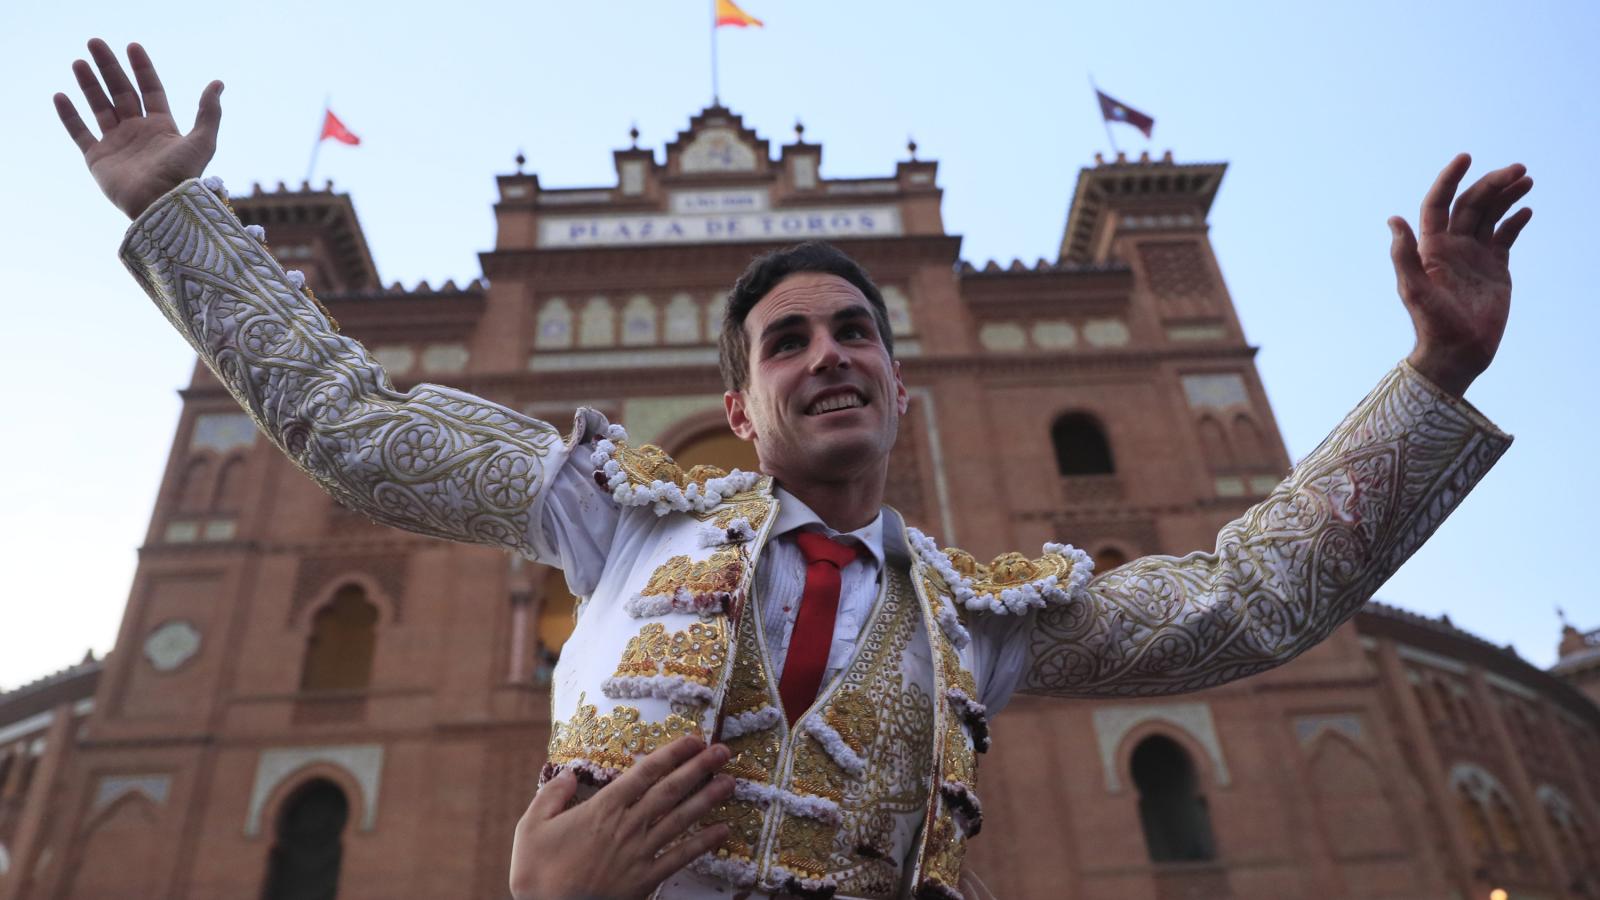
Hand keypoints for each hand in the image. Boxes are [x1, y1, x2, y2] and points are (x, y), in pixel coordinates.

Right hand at [54, 39, 222, 219]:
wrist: (161, 205)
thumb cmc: (184, 175)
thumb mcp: (203, 140)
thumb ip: (209, 112)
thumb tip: (218, 83)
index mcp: (162, 127)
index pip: (150, 89)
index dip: (142, 68)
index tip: (132, 46)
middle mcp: (138, 132)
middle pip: (121, 93)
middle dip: (109, 68)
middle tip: (95, 43)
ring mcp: (117, 144)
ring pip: (100, 107)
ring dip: (89, 84)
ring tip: (79, 62)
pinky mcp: (98, 159)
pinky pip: (80, 132)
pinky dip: (69, 115)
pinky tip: (61, 95)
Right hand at [509, 737, 733, 899]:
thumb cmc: (536, 873)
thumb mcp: (531, 826)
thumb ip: (551, 795)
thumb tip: (567, 772)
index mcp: (602, 809)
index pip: (645, 773)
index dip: (672, 754)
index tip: (693, 739)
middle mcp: (627, 826)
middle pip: (670, 790)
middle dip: (699, 768)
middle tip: (724, 751)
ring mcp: (639, 853)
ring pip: (680, 820)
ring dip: (707, 799)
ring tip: (731, 782)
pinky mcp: (645, 880)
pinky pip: (680, 858)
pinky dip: (703, 844)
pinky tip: (723, 831)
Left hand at [1389, 153, 1531, 396]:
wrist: (1458, 352)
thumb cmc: (1433, 324)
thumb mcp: (1414, 290)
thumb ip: (1404, 255)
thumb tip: (1393, 220)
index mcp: (1431, 247)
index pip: (1439, 203)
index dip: (1449, 179)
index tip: (1464, 157)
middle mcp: (1452, 247)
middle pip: (1472, 204)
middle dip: (1492, 183)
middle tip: (1518, 169)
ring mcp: (1474, 256)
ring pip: (1491, 215)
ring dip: (1506, 195)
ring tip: (1526, 179)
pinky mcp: (1494, 268)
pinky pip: (1505, 237)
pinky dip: (1515, 221)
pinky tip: (1527, 209)